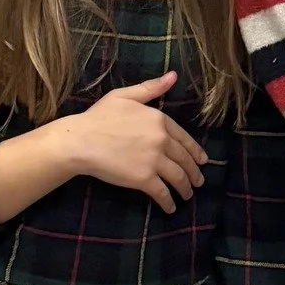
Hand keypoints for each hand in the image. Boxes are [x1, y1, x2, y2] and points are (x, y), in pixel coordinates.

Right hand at [58, 74, 207, 212]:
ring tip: (187, 195)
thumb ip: (151, 88)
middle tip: (198, 182)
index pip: (184, 138)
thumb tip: (173, 76)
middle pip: (184, 159)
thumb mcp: (125, 96)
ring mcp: (154, 160)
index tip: (202, 161)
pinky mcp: (144, 179)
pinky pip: (162, 193)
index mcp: (159, 119)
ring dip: (185, 189)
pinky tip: (170, 207)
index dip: (195, 151)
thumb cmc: (99, 117)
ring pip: (178, 177)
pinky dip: (168, 202)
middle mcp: (161, 140)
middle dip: (194, 173)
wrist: (81, 140)